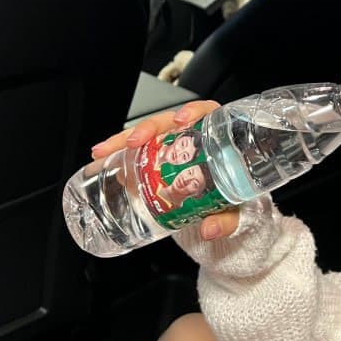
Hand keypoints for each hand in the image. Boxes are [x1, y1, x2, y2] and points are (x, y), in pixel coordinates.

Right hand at [90, 102, 241, 240]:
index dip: (193, 111)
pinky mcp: (156, 164)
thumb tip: (210, 229)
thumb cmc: (236, 204)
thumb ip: (228, 220)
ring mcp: (171, 150)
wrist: (224, 218)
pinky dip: (118, 156)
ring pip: (147, 137)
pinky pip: (137, 154)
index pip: (206, 114)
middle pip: (169, 123)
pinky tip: (103, 160)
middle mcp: (192, 139)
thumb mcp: (238, 212)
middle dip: (146, 128)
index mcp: (217, 139)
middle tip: (132, 141)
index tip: (181, 120)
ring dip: (121, 141)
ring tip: (103, 151)